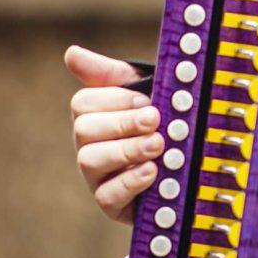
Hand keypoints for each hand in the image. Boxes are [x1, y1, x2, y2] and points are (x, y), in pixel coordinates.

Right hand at [65, 45, 160, 224]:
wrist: (186, 169)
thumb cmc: (158, 126)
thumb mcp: (141, 94)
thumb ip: (110, 74)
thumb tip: (71, 53)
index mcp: (93, 117)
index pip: (83, 103)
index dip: (115, 99)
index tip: (148, 100)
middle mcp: (88, 146)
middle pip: (84, 130)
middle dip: (122, 123)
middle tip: (155, 119)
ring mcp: (97, 177)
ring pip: (90, 161)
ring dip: (126, 150)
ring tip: (158, 145)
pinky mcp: (111, 204)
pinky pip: (107, 196)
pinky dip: (129, 181)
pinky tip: (151, 171)